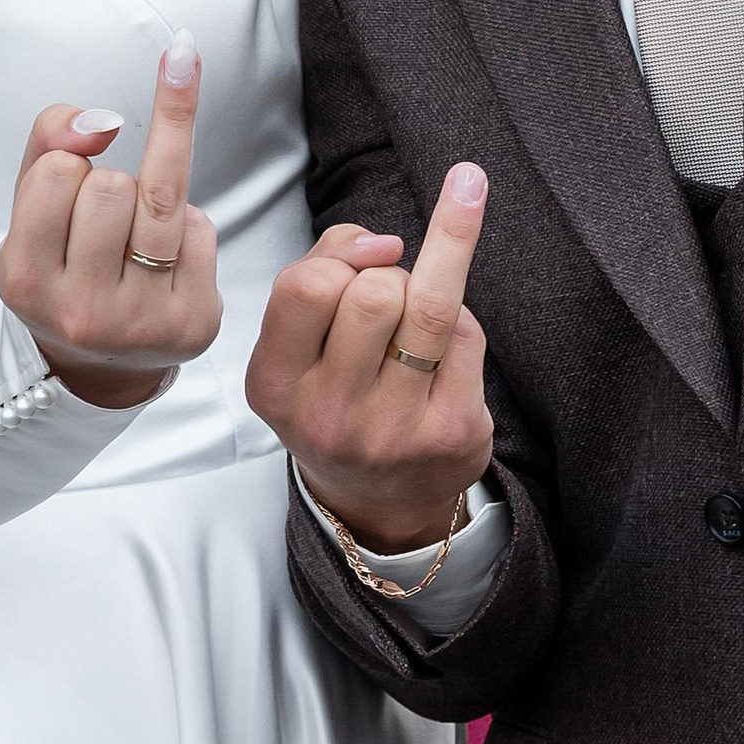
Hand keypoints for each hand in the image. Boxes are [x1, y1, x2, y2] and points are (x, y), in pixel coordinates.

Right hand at [0, 39, 220, 409]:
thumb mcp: (33, 200)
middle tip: (103, 222)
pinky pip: (202, 225)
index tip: (69, 184)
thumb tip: (103, 121)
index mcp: (25, 280)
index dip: (71, 163)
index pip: (59, 170)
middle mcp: (80, 311)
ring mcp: (140, 323)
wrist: (100, 358)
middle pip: (112, 184)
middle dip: (112, 183)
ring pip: (162, 198)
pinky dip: (188, 224)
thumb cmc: (64, 260)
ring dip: (151, 195)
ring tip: (134, 231)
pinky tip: (167, 260)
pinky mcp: (193, 322)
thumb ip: (51, 136)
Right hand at [245, 164, 495, 553]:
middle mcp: (330, 414)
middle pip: (374, 292)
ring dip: (429, 285)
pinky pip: (467, 335)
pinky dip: (460, 322)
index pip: (306, 285)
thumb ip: (325, 262)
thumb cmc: (337, 388)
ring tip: (421, 302)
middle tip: (388, 305)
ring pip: (430, 306)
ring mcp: (393, 430)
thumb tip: (386, 243)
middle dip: (388, 276)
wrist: (378, 500)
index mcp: (276, 384)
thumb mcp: (300, 337)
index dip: (342, 255)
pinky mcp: (452, 434)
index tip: (366, 256)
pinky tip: (445, 351)